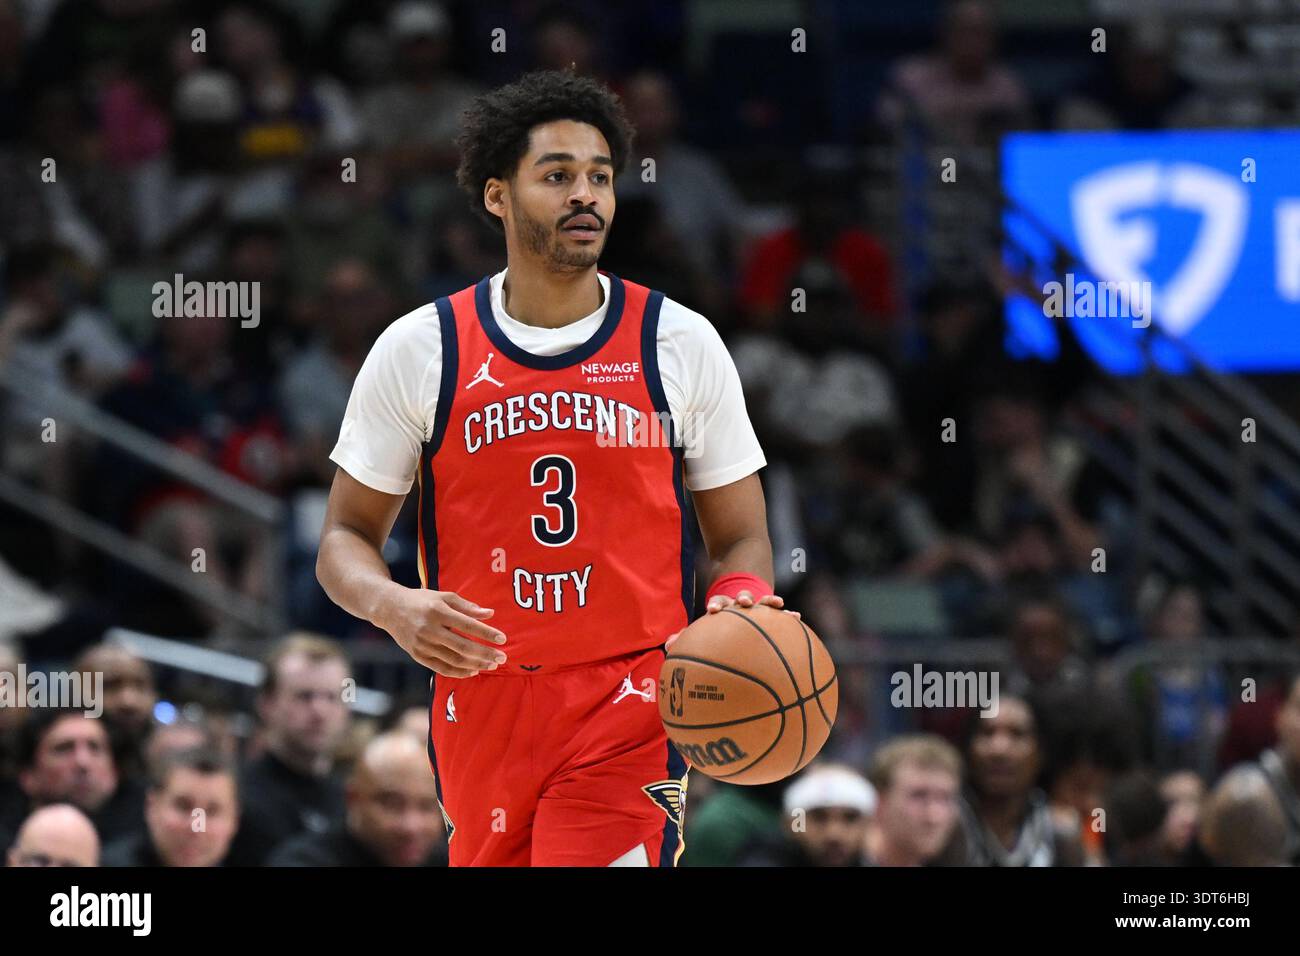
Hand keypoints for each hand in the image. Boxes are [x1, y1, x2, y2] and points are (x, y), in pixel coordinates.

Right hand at [374, 586, 506, 677]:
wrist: (390, 609)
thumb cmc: (422, 600)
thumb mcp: (444, 597)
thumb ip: (467, 606)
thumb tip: (490, 614)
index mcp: (438, 612)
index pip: (468, 625)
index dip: (487, 633)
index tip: (503, 639)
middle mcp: (429, 630)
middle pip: (463, 646)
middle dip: (485, 654)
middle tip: (502, 658)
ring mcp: (422, 645)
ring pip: (454, 660)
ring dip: (475, 665)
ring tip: (491, 665)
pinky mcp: (417, 656)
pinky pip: (442, 668)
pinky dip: (459, 672)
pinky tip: (473, 670)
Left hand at [664, 592, 798, 650]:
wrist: (738, 594)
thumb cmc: (719, 623)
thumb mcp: (706, 628)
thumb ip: (688, 637)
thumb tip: (668, 646)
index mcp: (723, 606)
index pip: (718, 603)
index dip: (716, 605)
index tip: (713, 610)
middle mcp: (739, 603)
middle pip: (741, 597)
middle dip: (742, 598)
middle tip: (743, 601)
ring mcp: (756, 605)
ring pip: (763, 601)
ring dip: (767, 601)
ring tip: (776, 603)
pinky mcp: (770, 610)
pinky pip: (780, 613)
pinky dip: (787, 615)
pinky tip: (797, 617)